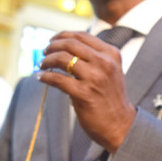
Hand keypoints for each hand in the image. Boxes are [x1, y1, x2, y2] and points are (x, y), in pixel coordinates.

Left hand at [37, 31, 135, 152]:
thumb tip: (64, 48)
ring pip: (62, 59)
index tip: (52, 40)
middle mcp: (104, 63)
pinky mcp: (83, 94)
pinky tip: (41, 78)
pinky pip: (57, 79)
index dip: (63, 35)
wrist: (121, 125)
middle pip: (70, 44)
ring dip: (47, 60)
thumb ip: (94, 58)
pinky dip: (45, 76)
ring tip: (42, 65)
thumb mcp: (110, 71)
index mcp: (111, 54)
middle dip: (52, 46)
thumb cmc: (111, 98)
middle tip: (44, 52)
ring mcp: (94, 78)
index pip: (82, 36)